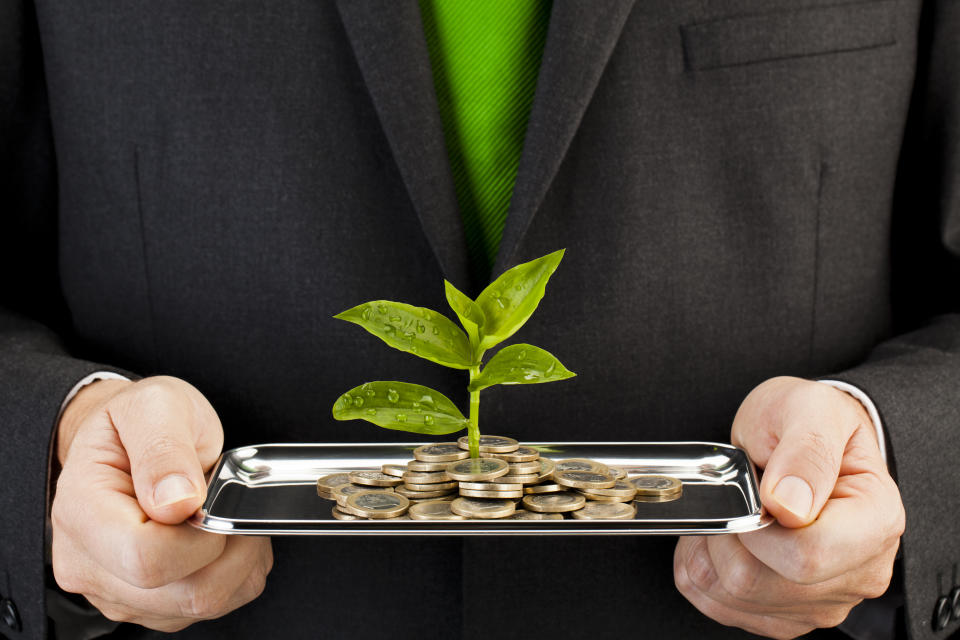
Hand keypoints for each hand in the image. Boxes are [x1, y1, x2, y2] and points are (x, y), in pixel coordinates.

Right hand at [51, 376, 272, 631]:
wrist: (128, 435)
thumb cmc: (138, 420)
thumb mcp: (155, 406)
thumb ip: (164, 451)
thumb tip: (178, 502)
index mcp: (82, 511)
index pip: (145, 557)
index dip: (198, 535)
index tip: (212, 499)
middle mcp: (89, 563)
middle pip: (178, 593)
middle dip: (229, 550)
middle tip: (233, 505)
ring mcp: (117, 589)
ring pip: (199, 605)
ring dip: (238, 564)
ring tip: (230, 517)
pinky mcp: (146, 602)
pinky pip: (207, 608)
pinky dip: (235, 576)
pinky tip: (226, 539)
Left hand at [673, 376, 903, 638]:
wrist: (799, 433)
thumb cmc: (808, 420)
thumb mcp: (810, 410)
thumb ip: (805, 452)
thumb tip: (789, 504)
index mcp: (875, 520)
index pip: (806, 554)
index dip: (758, 526)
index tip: (751, 491)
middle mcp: (858, 570)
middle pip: (761, 582)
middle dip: (728, 534)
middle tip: (735, 494)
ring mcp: (822, 598)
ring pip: (733, 596)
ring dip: (711, 550)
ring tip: (731, 510)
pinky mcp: (787, 613)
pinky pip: (719, 605)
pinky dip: (704, 568)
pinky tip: (726, 535)